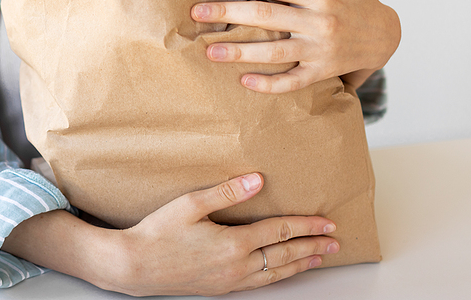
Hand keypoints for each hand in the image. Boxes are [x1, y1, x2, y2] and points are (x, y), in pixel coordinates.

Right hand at [110, 173, 337, 295]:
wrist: (135, 266)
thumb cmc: (158, 232)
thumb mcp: (190, 205)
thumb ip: (226, 193)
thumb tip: (257, 180)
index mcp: (233, 243)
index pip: (279, 231)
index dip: (306, 226)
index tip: (327, 223)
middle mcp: (237, 266)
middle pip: (285, 256)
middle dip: (312, 247)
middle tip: (334, 243)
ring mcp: (230, 281)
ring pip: (276, 274)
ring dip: (300, 265)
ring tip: (318, 259)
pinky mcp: (220, 288)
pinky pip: (260, 284)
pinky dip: (279, 277)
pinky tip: (282, 273)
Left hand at [191, 0, 400, 93]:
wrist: (386, 37)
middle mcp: (320, 23)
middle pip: (266, 18)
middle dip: (228, 14)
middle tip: (196, 14)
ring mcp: (320, 50)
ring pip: (275, 53)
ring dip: (240, 52)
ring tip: (209, 51)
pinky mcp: (322, 72)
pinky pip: (293, 82)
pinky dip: (269, 85)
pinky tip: (244, 82)